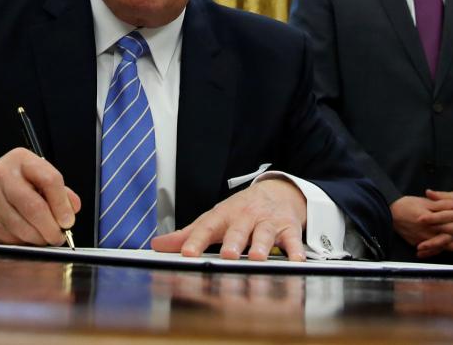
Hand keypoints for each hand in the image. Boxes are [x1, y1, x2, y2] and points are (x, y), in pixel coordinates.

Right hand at [0, 147, 80, 245]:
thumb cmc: (15, 186)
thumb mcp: (38, 178)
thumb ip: (60, 192)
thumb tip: (73, 208)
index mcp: (22, 159)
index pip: (50, 180)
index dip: (62, 205)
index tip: (68, 221)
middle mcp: (2, 174)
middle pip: (34, 207)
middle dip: (50, 228)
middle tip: (58, 237)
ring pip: (20, 226)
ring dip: (37, 238)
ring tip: (44, 238)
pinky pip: (7, 237)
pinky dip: (21, 242)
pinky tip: (26, 237)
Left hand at [152, 177, 306, 260]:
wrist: (278, 191)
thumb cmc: (241, 211)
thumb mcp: (215, 219)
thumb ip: (188, 234)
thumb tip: (156, 245)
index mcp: (224, 216)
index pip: (207, 227)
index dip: (196, 241)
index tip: (187, 254)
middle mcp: (246, 218)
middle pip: (238, 230)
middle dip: (233, 242)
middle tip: (227, 255)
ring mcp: (268, 222)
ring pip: (264, 234)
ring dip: (261, 246)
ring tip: (257, 258)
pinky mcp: (289, 228)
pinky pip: (293, 239)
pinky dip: (295, 251)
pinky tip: (295, 261)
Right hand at [390, 192, 452, 258]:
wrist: (388, 214)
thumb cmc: (407, 204)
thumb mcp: (425, 201)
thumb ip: (443, 204)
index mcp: (432, 221)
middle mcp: (429, 233)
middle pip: (450, 240)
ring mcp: (423, 241)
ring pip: (443, 247)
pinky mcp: (417, 244)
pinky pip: (433, 250)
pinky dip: (442, 250)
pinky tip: (449, 248)